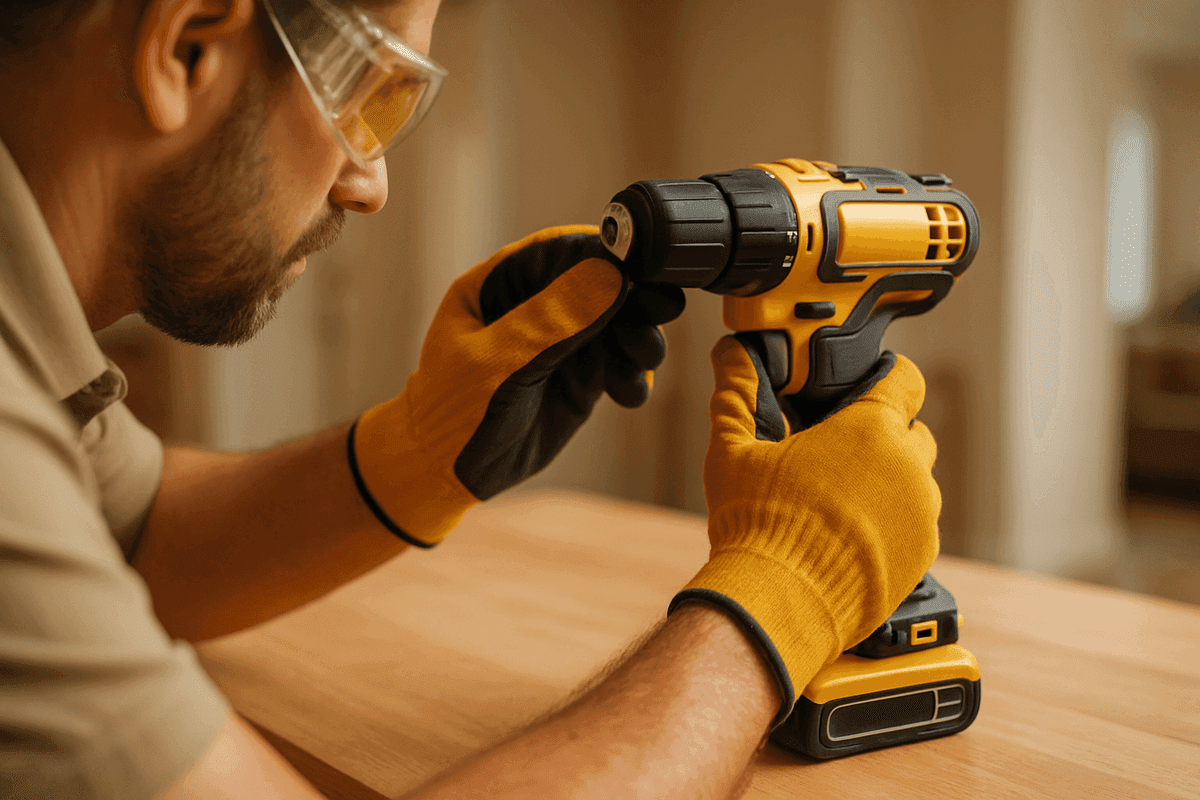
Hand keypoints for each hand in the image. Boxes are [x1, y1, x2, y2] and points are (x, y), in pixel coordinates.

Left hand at [349, 226, 684, 546]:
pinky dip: (632, 374)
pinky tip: (629, 392)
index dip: (603, 252)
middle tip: (663, 309)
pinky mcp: (580, 379)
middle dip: (635, 295)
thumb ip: (548, 323)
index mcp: (501, 284)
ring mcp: (561, 342)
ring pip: (617, 324)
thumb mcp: (493, 365)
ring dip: (639, 336)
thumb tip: (608, 277)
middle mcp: (536, 306)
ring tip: (642, 359)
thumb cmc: (448, 413)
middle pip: (600, 283)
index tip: (642, 264)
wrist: (442, 474)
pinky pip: (618, 365)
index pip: (559, 250)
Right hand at [670, 334, 940, 722]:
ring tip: (841, 504)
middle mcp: (908, 467)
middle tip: (839, 455)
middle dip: (883, 437)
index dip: (886, 377)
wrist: (777, 603)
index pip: (905, 379)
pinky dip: (891, 527)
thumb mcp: (733, 450)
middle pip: (913, 432)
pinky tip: (850, 539)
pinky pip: (914, 527)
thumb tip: (730, 353)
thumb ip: (737, 394)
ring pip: (916, 483)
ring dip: (889, 484)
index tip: (869, 386)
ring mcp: (920, 515)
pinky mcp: (921, 557)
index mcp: (869, 429)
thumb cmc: (756, 525)